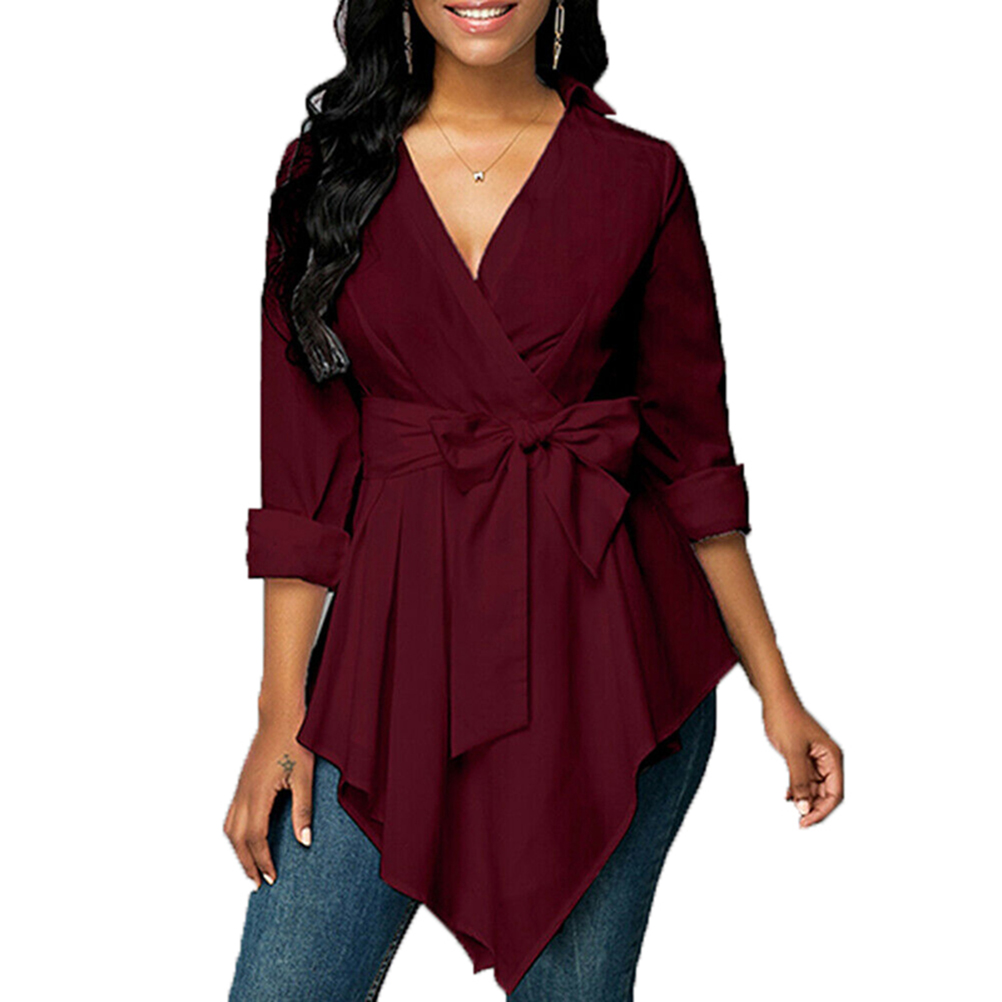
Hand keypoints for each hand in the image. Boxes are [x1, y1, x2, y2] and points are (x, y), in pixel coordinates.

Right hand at [223, 716, 314, 887]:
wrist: (280, 715)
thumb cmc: (296, 742)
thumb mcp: (305, 776)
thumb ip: (303, 809)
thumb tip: (304, 842)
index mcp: (258, 794)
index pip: (256, 838)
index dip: (263, 861)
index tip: (272, 878)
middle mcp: (244, 793)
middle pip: (238, 838)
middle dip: (247, 863)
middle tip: (258, 884)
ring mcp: (240, 786)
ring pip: (230, 827)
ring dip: (238, 850)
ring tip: (250, 867)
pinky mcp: (242, 781)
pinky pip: (231, 814)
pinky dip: (235, 834)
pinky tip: (246, 838)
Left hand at [762, 691, 843, 827]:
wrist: (774, 701)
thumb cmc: (786, 719)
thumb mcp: (792, 752)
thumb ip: (799, 780)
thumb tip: (804, 808)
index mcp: (832, 758)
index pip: (835, 793)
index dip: (822, 811)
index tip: (805, 821)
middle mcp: (828, 760)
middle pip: (827, 794)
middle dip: (813, 807)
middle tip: (798, 821)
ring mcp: (816, 760)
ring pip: (815, 789)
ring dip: (805, 799)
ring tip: (791, 804)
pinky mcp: (804, 758)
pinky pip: (805, 780)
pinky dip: (798, 790)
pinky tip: (788, 795)